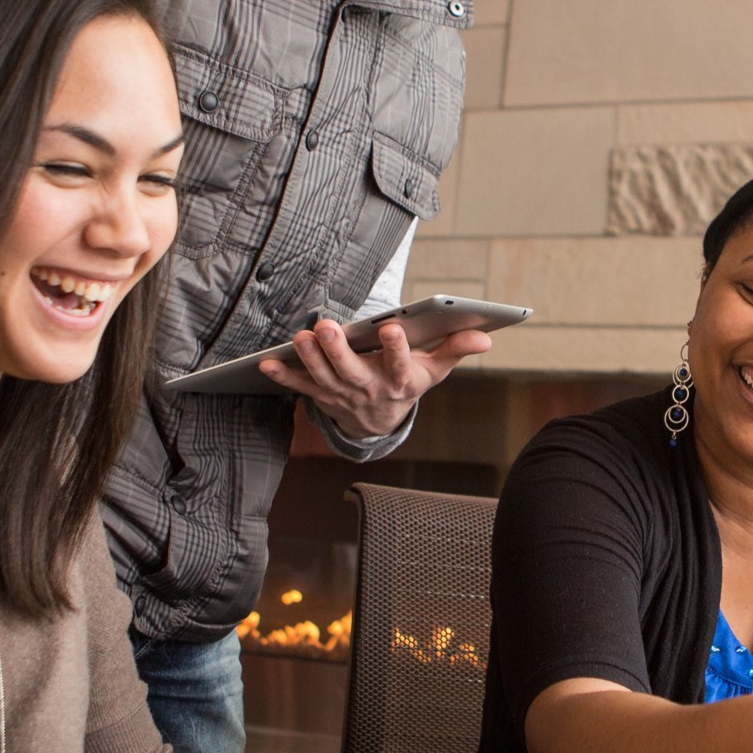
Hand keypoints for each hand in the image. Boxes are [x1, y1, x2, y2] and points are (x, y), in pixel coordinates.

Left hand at [257, 317, 489, 438]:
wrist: (380, 424)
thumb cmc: (408, 382)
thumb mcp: (436, 370)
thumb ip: (456, 349)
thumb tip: (486, 337)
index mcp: (401, 382)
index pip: (401, 365)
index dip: (396, 349)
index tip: (391, 328)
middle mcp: (371, 390)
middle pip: (353, 372)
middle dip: (339, 351)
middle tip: (327, 328)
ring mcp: (343, 395)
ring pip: (324, 378)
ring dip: (310, 359)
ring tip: (301, 337)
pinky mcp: (322, 396)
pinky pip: (300, 387)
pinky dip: (283, 376)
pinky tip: (266, 363)